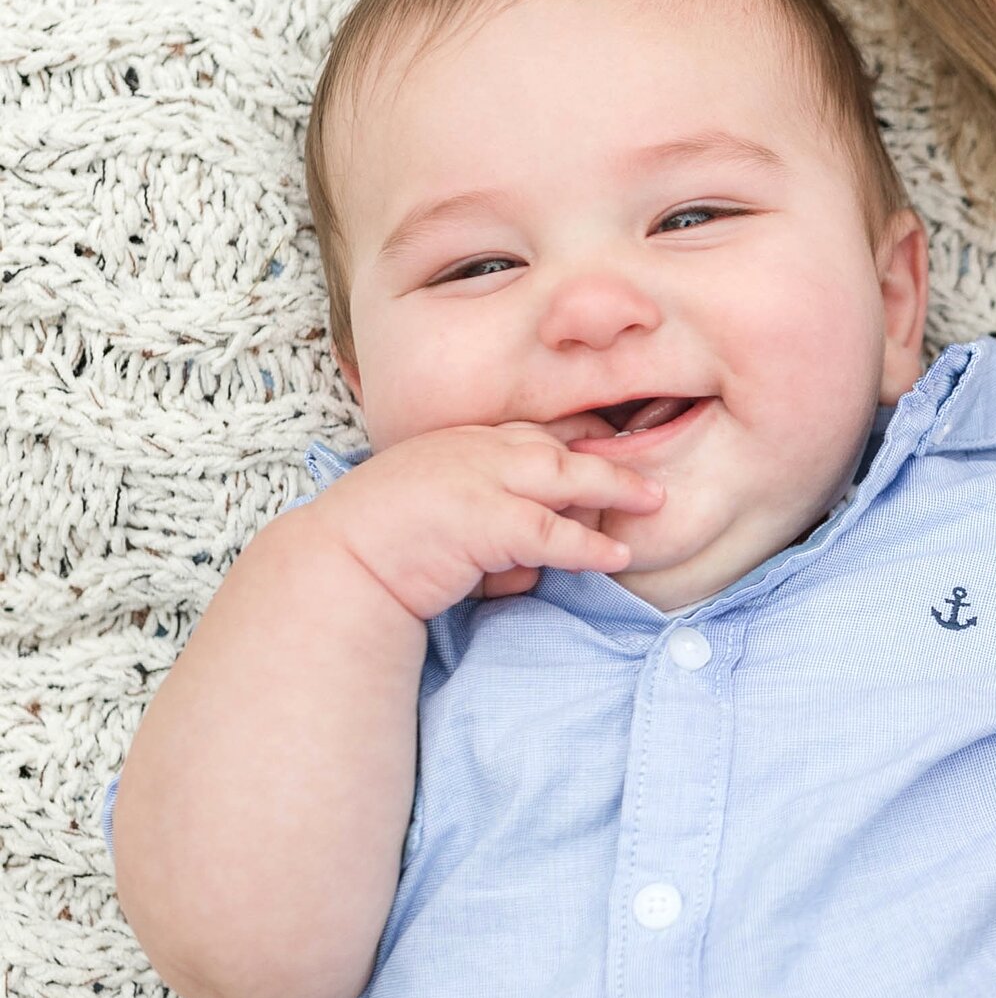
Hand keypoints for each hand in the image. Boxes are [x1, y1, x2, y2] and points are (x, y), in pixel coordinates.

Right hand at [302, 423, 665, 619]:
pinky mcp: (485, 523)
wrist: (339, 564)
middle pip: (558, 445)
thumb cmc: (382, 546)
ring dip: (615, 490)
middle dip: (608, 456)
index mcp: (458, 441)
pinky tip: (616, 556)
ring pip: (566, 478)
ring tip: (653, 502)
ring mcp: (480, 481)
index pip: (530, 432)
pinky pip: (551, 533)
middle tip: (648, 471)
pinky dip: (587, 546)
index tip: (607, 449)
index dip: (574, 441)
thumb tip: (527, 561)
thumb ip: (483, 518)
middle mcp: (473, 450)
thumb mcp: (436, 513)